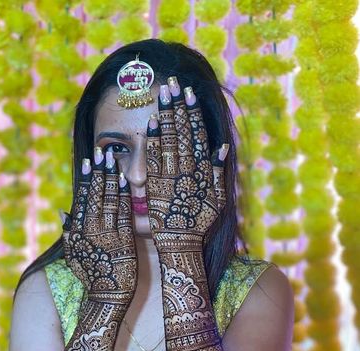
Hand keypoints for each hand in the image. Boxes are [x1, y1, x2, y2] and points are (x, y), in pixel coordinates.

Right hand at [61, 148, 136, 307]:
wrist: (107, 297)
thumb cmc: (92, 277)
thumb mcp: (74, 255)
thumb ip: (68, 232)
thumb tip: (62, 211)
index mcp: (79, 231)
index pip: (83, 199)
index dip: (86, 179)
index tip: (88, 162)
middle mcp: (92, 230)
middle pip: (96, 195)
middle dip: (99, 172)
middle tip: (102, 152)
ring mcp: (108, 234)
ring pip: (109, 200)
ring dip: (111, 178)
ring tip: (113, 160)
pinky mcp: (124, 240)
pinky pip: (123, 214)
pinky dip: (123, 196)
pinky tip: (125, 181)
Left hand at [146, 81, 226, 253]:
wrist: (180, 245)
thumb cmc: (199, 224)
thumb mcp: (217, 200)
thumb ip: (218, 173)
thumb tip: (222, 147)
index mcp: (202, 172)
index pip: (196, 136)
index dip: (192, 113)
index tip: (188, 93)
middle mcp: (187, 172)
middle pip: (181, 134)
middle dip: (176, 107)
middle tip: (171, 83)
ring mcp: (171, 178)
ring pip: (168, 143)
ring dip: (165, 117)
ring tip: (161, 95)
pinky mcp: (155, 187)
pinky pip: (154, 161)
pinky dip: (153, 143)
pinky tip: (150, 124)